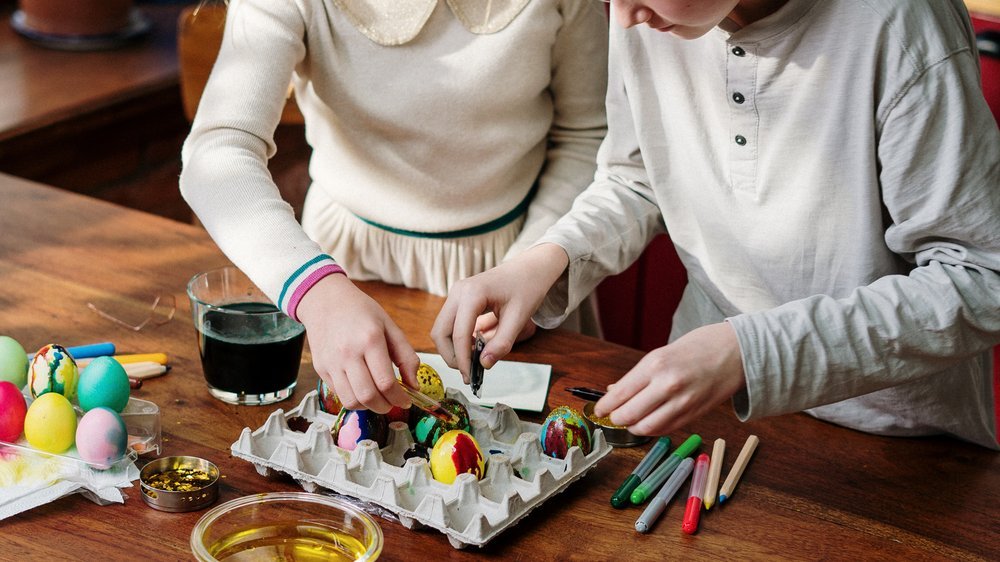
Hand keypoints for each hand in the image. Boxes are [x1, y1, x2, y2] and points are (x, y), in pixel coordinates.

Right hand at [296, 274, 419, 412]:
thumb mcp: (390, 326)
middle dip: (385, 406)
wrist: (325, 300)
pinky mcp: (320, 368)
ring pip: (351, 401)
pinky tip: (362, 389)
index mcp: (370, 339)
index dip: (399, 398)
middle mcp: (348, 353)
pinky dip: (354, 399)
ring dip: (368, 407)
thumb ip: (406, 356)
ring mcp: (331, 362)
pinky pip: (339, 394)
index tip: (406, 400)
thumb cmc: (360, 311)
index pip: (386, 382)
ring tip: (378, 398)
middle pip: (368, 396)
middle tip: (393, 403)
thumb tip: (414, 385)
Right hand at [432, 244, 567, 380]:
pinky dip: (457, 339)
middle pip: (440, 332)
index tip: (471, 378)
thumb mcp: (519, 318)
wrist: (530, 268)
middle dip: (451, 356)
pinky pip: (450, 324)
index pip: (459, 334)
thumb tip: (484, 365)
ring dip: (452, 348)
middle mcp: (458, 292)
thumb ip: (502, 343)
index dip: (463, 360)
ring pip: (441, 329)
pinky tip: (475, 346)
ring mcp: (456, 295)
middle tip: (469, 372)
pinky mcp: (458, 300)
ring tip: (473, 360)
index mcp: (472, 293)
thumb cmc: (527, 287)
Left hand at [593, 322, 745, 435]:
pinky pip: (664, 429)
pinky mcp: (693, 415)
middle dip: (616, 418)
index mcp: (655, 365)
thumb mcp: (661, 354)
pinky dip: (651, 429)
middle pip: (628, 415)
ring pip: (645, 427)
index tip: (598, 409)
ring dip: (633, 427)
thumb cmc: (697, 348)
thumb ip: (638, 376)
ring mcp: (682, 402)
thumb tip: (613, 392)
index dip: (604, 406)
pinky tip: (649, 421)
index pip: (620, 394)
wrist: (735, 352)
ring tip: (631, 420)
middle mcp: (667, 385)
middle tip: (613, 415)